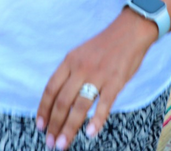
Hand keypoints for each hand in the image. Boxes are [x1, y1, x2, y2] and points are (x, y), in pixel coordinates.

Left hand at [37, 8, 156, 149]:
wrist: (130, 31)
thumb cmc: (105, 45)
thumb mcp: (81, 53)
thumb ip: (70, 73)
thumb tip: (58, 98)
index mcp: (69, 61)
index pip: (51, 89)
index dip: (44, 109)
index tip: (40, 126)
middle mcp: (81, 68)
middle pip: (62, 101)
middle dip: (54, 125)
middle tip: (51, 143)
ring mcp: (98, 75)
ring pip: (80, 107)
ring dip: (69, 128)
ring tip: (63, 144)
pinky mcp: (116, 81)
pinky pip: (104, 104)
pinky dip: (97, 120)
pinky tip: (90, 133)